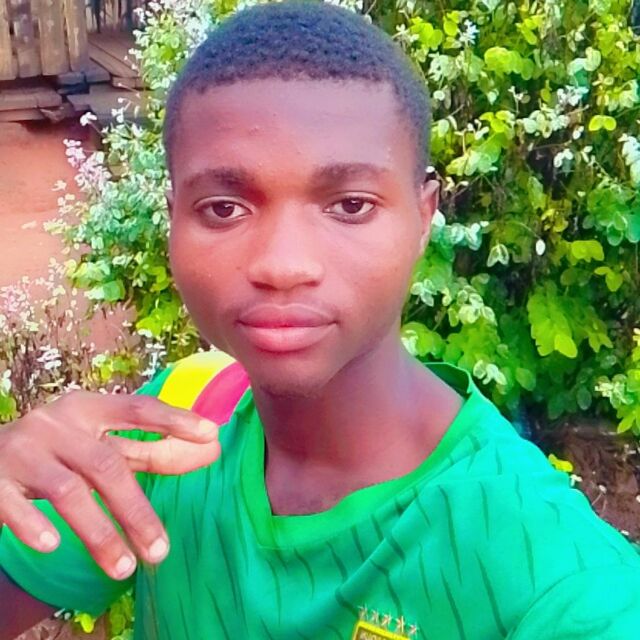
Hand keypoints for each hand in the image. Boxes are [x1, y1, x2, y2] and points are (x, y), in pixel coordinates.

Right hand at [0, 391, 219, 579]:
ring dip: (97, 532)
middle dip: (136, 510)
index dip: (173, 420)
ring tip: (123, 568)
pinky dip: (32, 524)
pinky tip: (53, 546)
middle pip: (105, 465)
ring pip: (66, 491)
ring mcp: (21, 451)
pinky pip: (11, 505)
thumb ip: (151, 450)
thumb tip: (211, 448)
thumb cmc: (58, 452)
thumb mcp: (99, 445)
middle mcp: (56, 424)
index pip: (137, 409)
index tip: (211, 435)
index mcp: (88, 409)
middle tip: (160, 551)